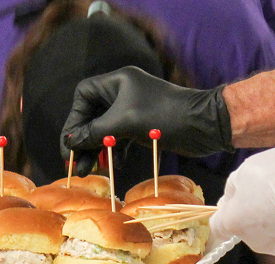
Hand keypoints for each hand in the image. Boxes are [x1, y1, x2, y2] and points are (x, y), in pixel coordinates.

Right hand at [62, 66, 232, 173]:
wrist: (204, 125)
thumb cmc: (165, 116)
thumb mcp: (124, 123)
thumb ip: (94, 132)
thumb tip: (70, 142)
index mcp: (118, 81)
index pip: (84, 95)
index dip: (74, 118)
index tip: (70, 142)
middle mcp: (123, 92)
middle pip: (92, 116)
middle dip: (83, 140)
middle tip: (74, 164)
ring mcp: (133, 110)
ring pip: (105, 130)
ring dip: (96, 150)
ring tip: (88, 171)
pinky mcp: (143, 126)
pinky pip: (120, 139)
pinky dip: (113, 153)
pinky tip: (111, 166)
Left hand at [211, 146, 274, 260]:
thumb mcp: (247, 170)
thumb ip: (233, 188)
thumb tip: (229, 199)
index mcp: (235, 222)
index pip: (218, 226)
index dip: (226, 213)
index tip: (236, 203)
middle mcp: (254, 241)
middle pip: (249, 229)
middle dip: (256, 214)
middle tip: (273, 194)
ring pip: (274, 235)